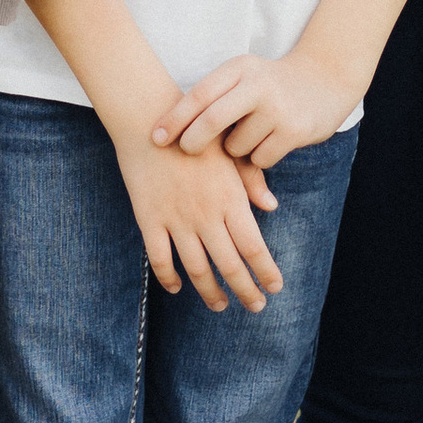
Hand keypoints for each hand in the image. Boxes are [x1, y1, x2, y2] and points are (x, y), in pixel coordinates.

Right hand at [112, 120, 285, 313]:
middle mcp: (205, 213)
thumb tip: (271, 206)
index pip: (254, 247)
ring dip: (211, 293)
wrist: (148, 116)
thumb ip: (250, 180)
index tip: (275, 288)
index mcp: (229, 196)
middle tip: (255, 306)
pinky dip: (169, 279)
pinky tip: (178, 288)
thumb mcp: (228, 151)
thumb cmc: (195, 130)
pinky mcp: (149, 218)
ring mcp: (176, 218)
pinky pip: (160, 259)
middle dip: (246, 292)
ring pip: (197, 269)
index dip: (266, 272)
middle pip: (230, 266)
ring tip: (220, 305)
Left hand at [155, 51, 358, 169]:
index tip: (156, 138)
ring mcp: (278, 108)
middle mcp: (258, 84)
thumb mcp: (243, 80)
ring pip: (236, 146)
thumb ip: (217, 102)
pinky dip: (258, 158)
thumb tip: (172, 138)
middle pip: (213, 120)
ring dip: (235, 150)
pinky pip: (260, 159)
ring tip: (248, 135)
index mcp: (240, 67)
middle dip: (193, 142)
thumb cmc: (269, 86)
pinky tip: (270, 141)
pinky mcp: (295, 131)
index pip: (200, 93)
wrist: (324, 80)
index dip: (175, 117)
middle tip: (187, 151)